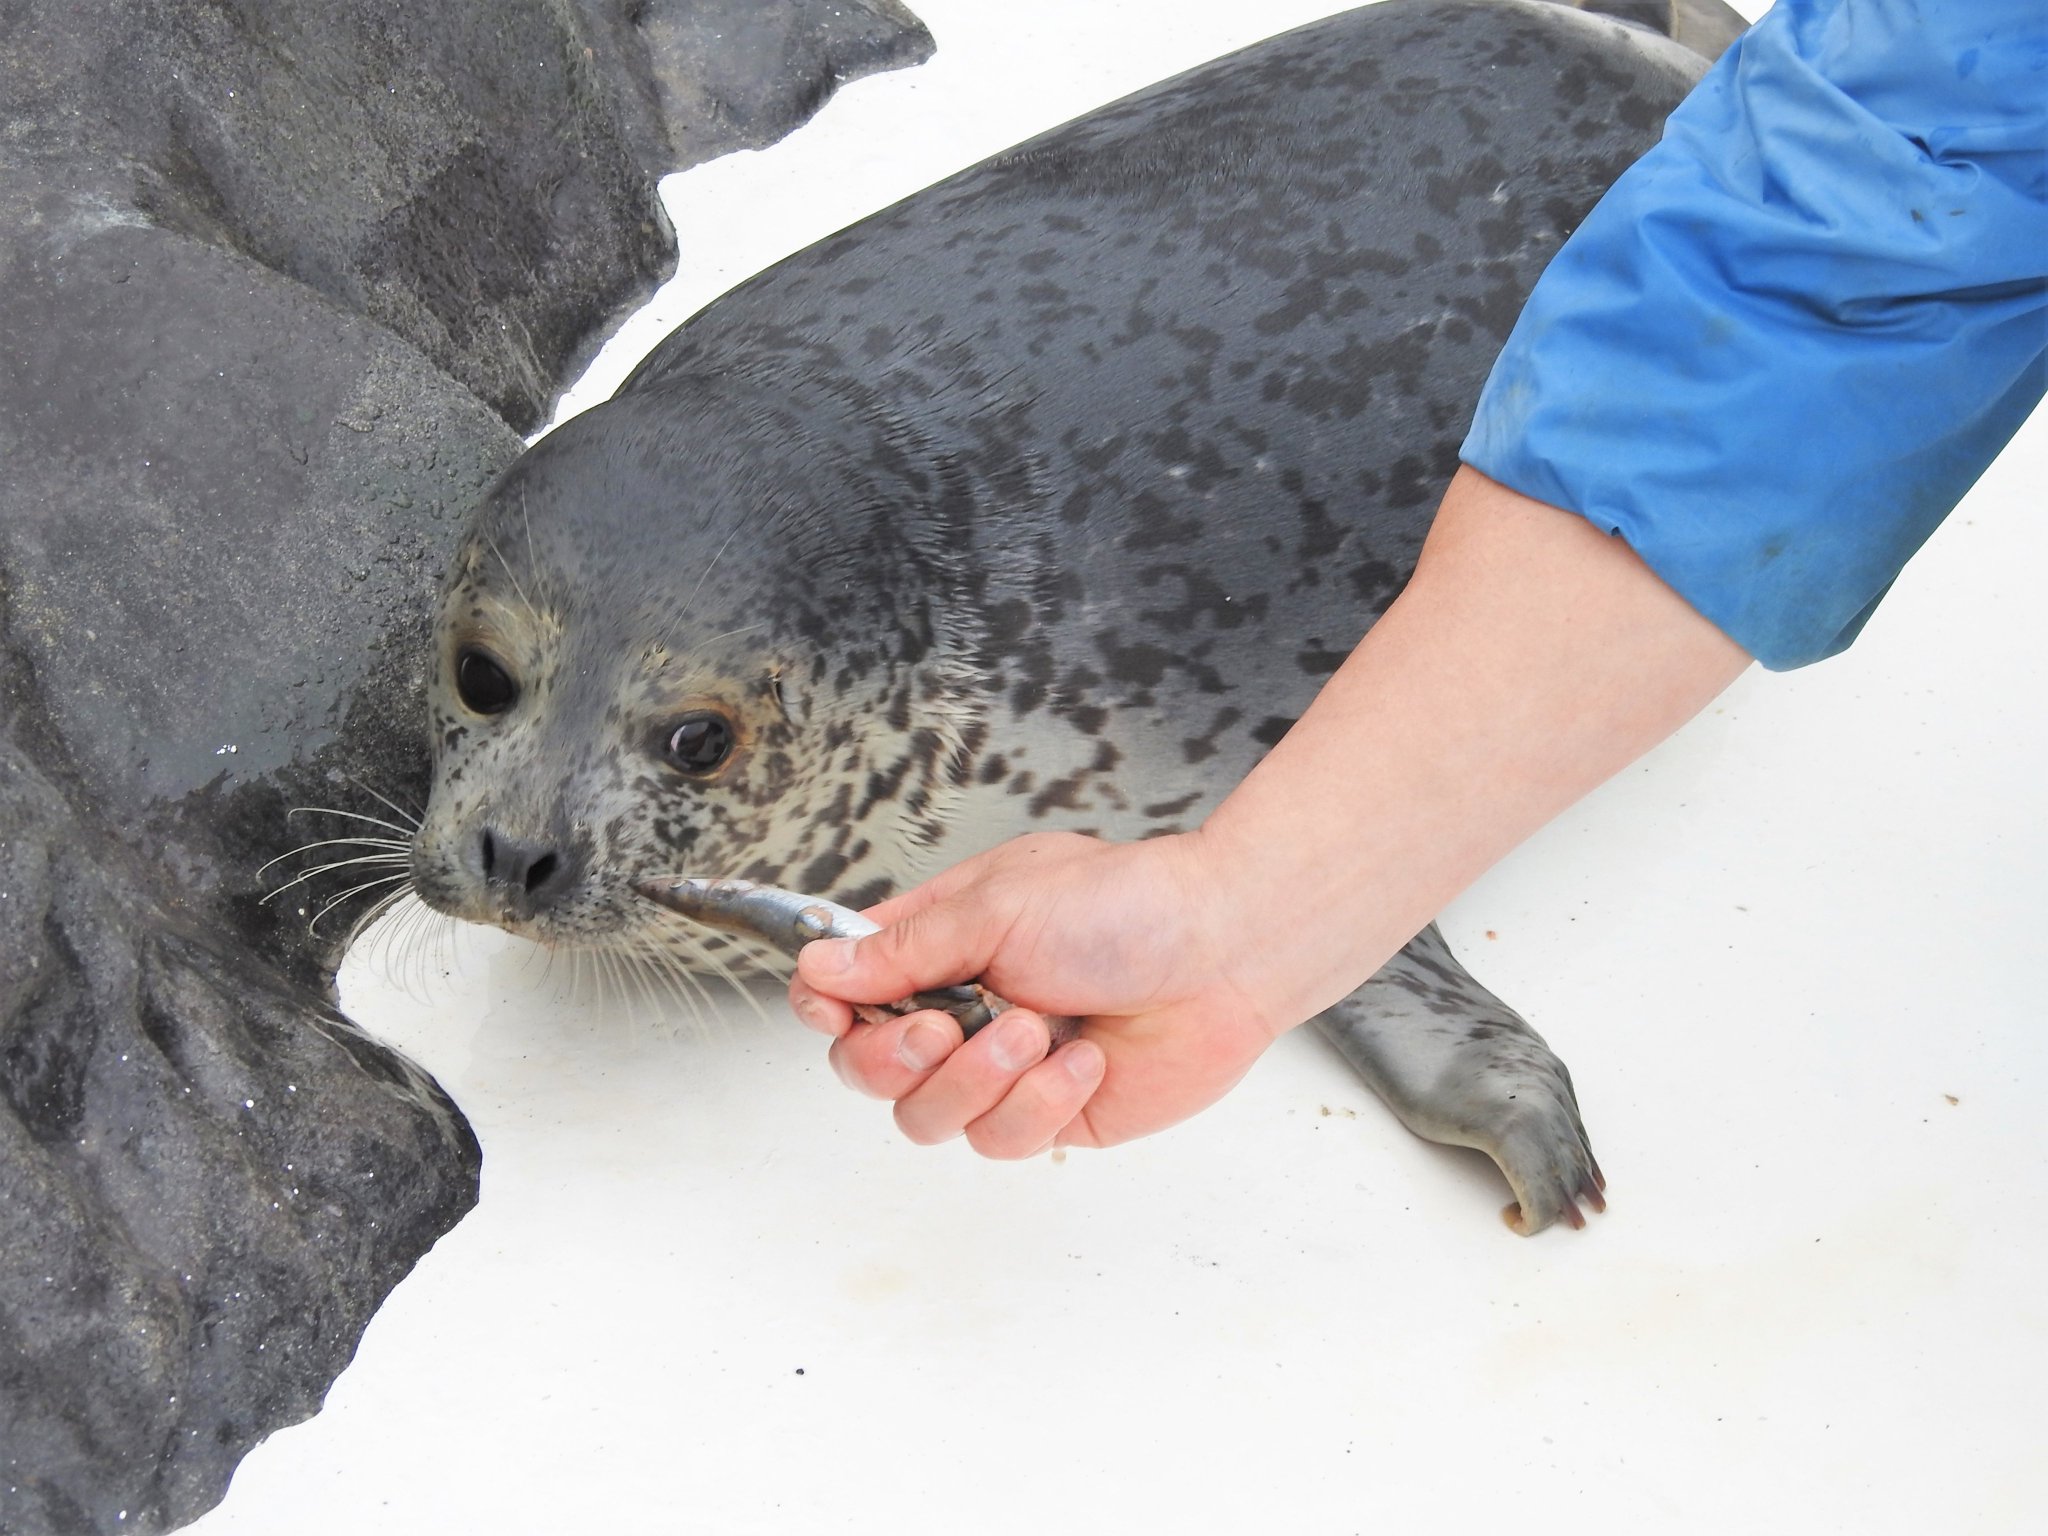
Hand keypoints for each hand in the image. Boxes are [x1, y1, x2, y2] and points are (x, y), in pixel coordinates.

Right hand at [788, 830, 1287, 1156]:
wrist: (1224, 950)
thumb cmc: (1125, 905)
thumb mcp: (996, 908)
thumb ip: (903, 950)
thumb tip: (817, 970)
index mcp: (939, 946)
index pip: (843, 991)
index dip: (826, 1009)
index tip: (832, 1011)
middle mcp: (962, 1009)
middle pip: (868, 1070)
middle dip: (894, 1059)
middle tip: (942, 1029)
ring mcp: (1004, 1069)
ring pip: (927, 1119)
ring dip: (977, 1080)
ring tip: (1036, 1032)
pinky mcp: (1051, 1115)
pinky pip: (1002, 1140)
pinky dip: (1040, 1102)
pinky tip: (1086, 1060)